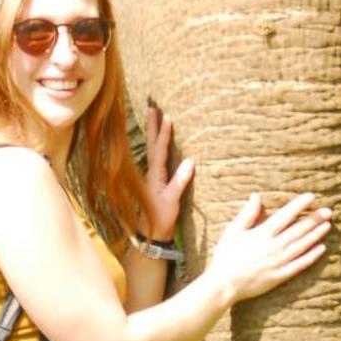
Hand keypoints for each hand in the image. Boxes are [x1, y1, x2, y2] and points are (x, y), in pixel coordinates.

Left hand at [143, 101, 194, 238]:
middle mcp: (152, 173)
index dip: (163, 133)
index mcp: (155, 176)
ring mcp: (153, 176)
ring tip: (154, 116)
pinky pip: (157, 157)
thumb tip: (190, 161)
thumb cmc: (160, 219)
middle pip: (152, 143)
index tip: (166, 116)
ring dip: (153, 132)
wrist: (150, 234)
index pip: (160, 150)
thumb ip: (179, 182)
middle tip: (152, 106)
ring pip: (153, 148)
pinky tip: (160, 142)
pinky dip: (158, 145)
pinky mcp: (156, 181)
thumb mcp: (172, 201)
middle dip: (152, 125)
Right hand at [207, 192, 332, 303]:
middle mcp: (273, 247)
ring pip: (302, 245)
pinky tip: (321, 248)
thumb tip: (256, 195)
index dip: (299, 205)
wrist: (224, 284)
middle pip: (298, 230)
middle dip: (314, 219)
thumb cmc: (226, 256)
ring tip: (328, 225)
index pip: (285, 215)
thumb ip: (247, 213)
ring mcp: (278, 262)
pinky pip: (300, 265)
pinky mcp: (280, 276)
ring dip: (316, 235)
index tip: (311, 197)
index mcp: (262, 234)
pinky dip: (311, 256)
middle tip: (329, 211)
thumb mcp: (233, 231)